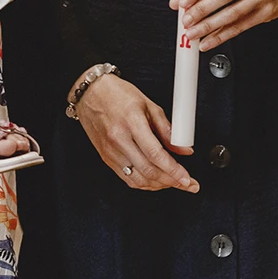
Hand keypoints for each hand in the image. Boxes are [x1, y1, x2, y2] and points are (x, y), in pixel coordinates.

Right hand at [76, 74, 197, 192]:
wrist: (90, 93)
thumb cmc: (117, 94)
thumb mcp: (148, 104)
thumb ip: (167, 129)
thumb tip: (184, 148)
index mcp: (131, 122)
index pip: (155, 154)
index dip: (174, 170)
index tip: (187, 179)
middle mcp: (119, 139)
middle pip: (148, 171)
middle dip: (172, 182)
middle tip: (187, 184)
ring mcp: (110, 150)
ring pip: (138, 179)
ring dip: (159, 185)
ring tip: (173, 182)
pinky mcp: (106, 157)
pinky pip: (127, 178)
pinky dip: (144, 184)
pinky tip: (154, 180)